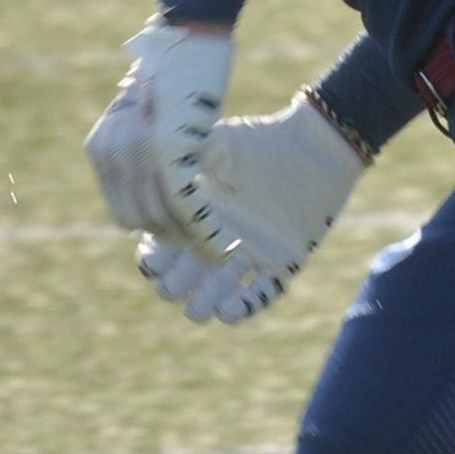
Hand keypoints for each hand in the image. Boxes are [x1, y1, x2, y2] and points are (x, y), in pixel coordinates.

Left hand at [85, 22, 235, 247]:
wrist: (188, 33)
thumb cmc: (178, 75)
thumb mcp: (152, 120)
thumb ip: (148, 157)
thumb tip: (164, 203)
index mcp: (101, 147)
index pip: (124, 212)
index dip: (158, 231)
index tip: (189, 239)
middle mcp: (109, 149)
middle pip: (141, 218)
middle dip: (176, 238)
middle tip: (209, 244)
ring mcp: (132, 148)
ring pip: (161, 215)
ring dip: (191, 237)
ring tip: (218, 245)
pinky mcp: (162, 145)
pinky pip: (179, 201)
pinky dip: (200, 228)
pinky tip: (219, 242)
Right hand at [131, 89, 372, 323]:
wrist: (310, 147)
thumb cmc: (258, 142)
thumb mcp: (210, 148)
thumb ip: (177, 163)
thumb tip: (144, 182)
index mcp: (196, 210)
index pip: (164, 243)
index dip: (154, 255)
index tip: (150, 261)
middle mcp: (219, 235)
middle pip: (187, 272)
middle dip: (176, 283)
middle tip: (170, 287)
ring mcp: (250, 251)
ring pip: (220, 289)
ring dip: (204, 301)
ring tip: (196, 310)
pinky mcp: (283, 263)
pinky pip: (261, 293)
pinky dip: (244, 306)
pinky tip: (227, 312)